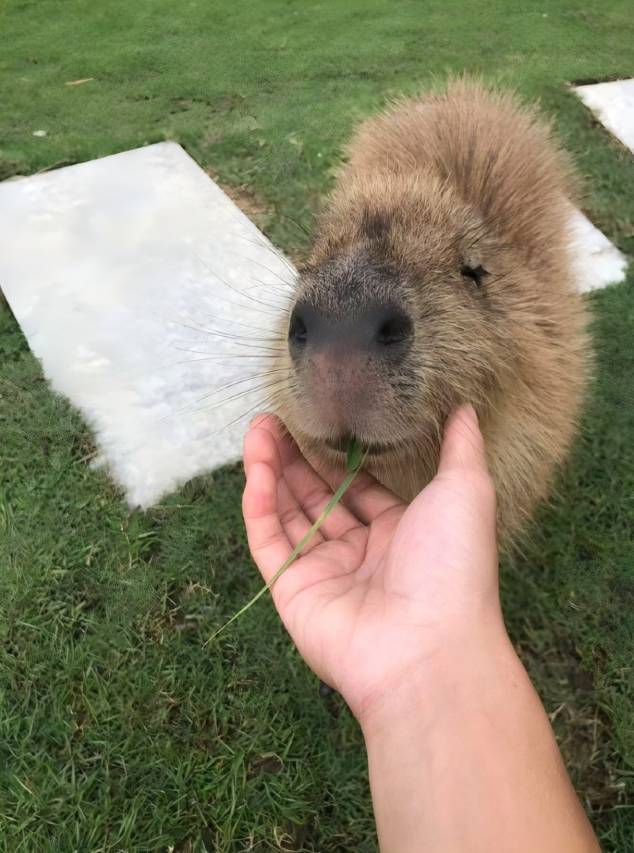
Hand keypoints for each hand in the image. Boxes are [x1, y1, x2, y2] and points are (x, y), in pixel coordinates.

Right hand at [242, 406, 500, 721]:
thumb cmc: (452, 563)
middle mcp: (360, 553)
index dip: (338, 456)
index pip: (360, 488)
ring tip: (257, 428)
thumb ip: (459, 446)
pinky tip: (256, 466)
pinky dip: (259, 503)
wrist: (427, 644)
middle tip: (276, 416)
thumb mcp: (466, 491)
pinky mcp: (291, 590)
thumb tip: (467, 406)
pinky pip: (269, 540)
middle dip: (297, 457)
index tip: (320, 419)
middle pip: (319, 497)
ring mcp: (323, 573)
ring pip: (288, 513)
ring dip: (272, 470)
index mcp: (400, 533)